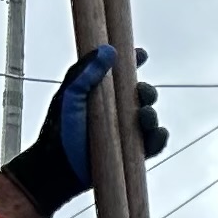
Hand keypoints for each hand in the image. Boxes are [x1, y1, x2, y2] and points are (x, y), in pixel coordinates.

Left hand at [0, 44, 166, 217]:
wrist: (58, 167)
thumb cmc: (59, 130)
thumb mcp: (69, 94)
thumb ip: (85, 71)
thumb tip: (108, 50)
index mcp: (101, 93)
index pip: (121, 74)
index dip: (133, 62)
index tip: (141, 54)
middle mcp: (116, 111)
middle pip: (141, 95)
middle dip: (146, 91)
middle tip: (141, 92)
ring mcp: (126, 132)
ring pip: (150, 118)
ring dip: (152, 114)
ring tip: (144, 116)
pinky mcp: (134, 154)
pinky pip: (155, 143)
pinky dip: (159, 137)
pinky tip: (156, 132)